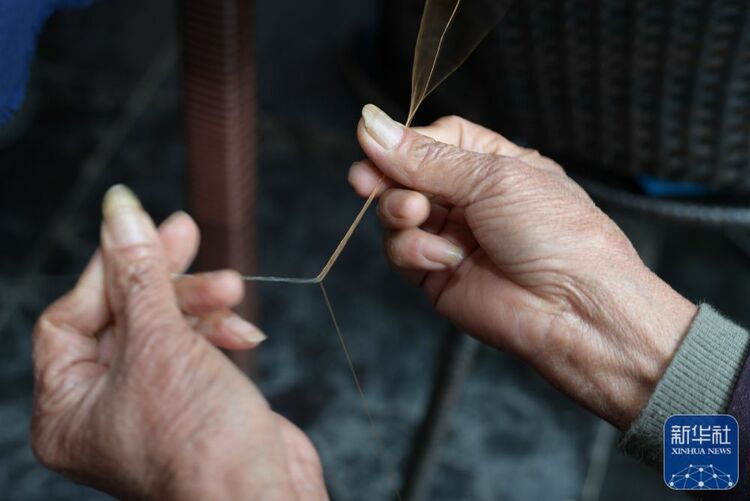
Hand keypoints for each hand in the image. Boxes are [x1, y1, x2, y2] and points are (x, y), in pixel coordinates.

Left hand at [31, 186, 326, 499]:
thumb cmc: (202, 442)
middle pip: (122, 315)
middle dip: (162, 279)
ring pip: (164, 327)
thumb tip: (119, 211)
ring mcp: (151, 403)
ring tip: (233, 291)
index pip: (71, 315)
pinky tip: (244, 331)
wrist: (266, 497)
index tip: (143, 228)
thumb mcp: (161, 345)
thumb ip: (140, 274)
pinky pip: (195, 347)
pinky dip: (219, 330)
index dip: (107, 270)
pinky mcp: (194, 399)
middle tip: (188, 234)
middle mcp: (103, 406)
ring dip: (200, 303)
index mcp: (68, 407)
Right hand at [350, 105, 697, 428]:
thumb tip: (371, 124)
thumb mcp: (492, 178)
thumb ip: (425, 158)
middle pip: (406, 176)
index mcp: (491, 165)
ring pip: (395, 213)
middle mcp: (468, 199)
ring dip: (397, 211)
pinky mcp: (436, 274)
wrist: (573, 309)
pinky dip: (413, 250)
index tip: (375, 142)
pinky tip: (444, 258)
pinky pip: (401, 252)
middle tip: (365, 181)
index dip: (404, 142)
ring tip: (417, 215)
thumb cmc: (556, 233)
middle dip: (385, 177)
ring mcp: (451, 236)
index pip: (433, 140)